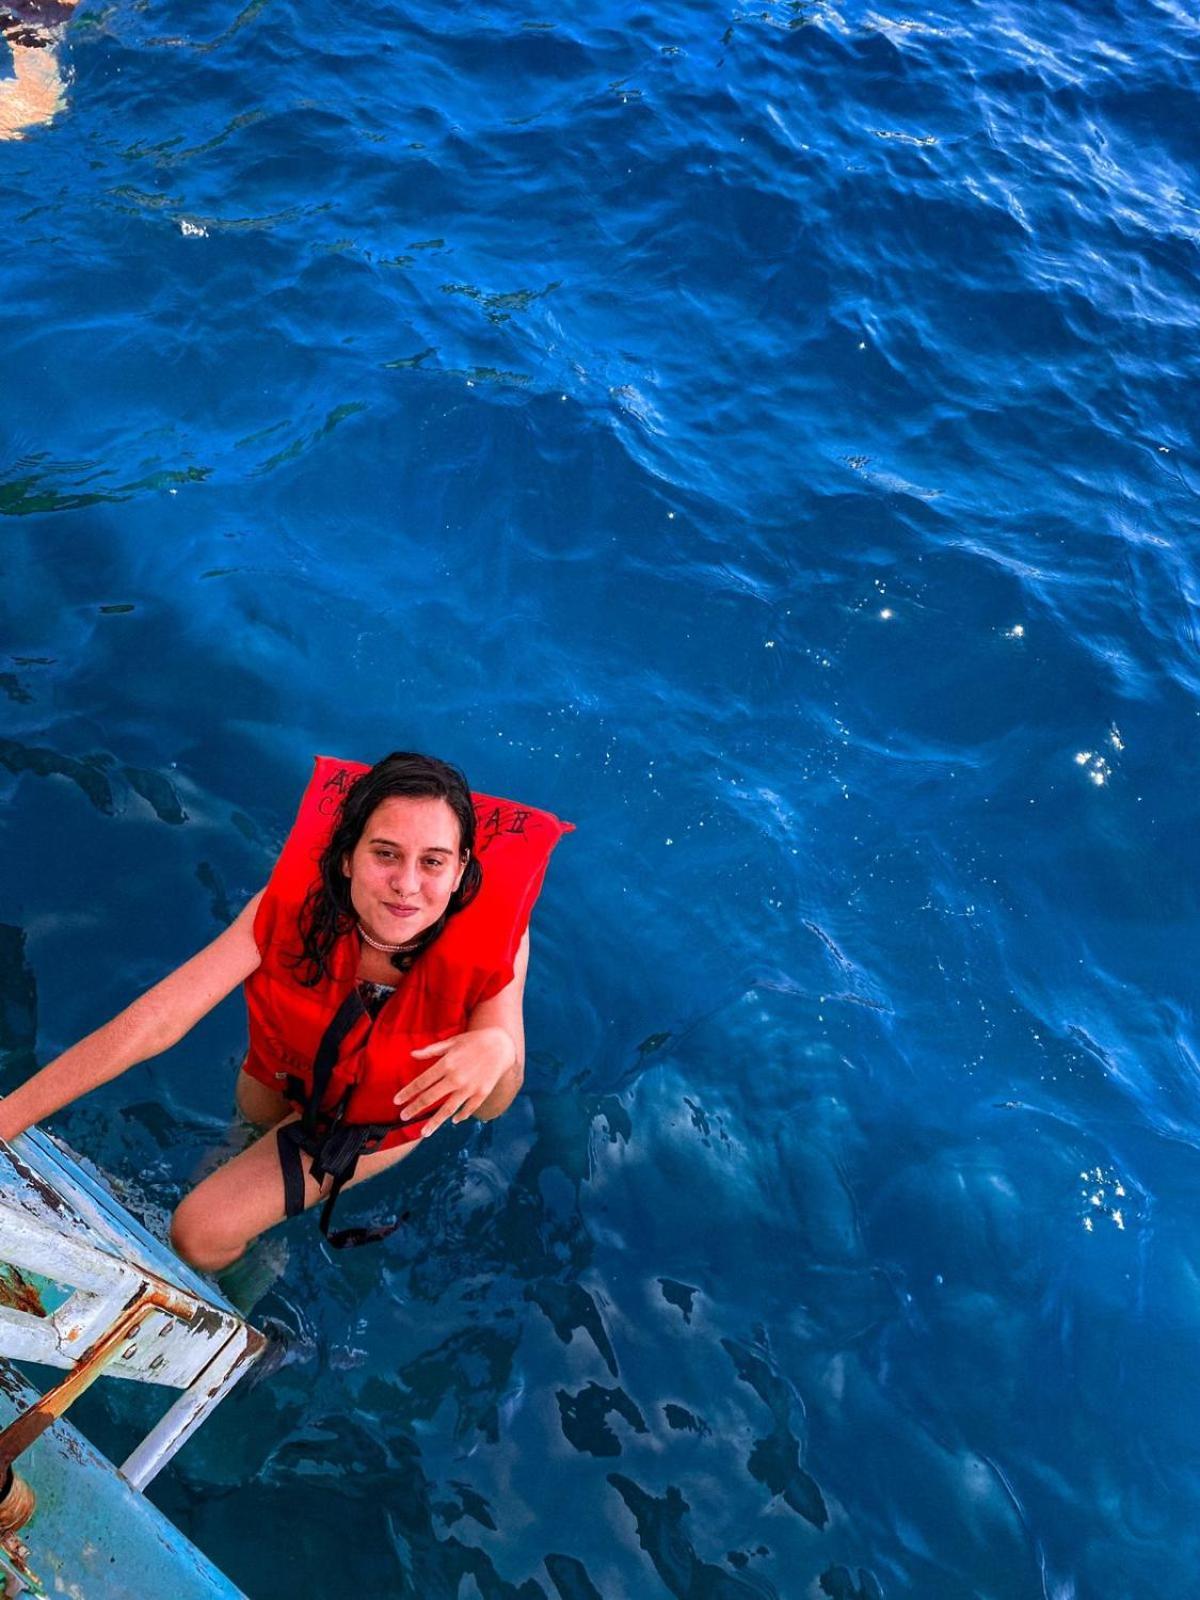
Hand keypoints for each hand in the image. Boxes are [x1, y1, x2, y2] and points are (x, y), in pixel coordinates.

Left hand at [394, 1027, 516, 1138]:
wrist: (501, 1045)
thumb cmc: (474, 1040)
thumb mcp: (452, 1041)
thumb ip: (431, 1050)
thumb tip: (412, 1054)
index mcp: (446, 1064)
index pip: (421, 1082)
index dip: (407, 1092)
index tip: (396, 1101)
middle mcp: (455, 1078)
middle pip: (430, 1098)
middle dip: (414, 1109)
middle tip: (402, 1117)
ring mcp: (469, 1088)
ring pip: (447, 1110)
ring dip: (434, 1122)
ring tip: (423, 1132)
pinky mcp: (481, 1093)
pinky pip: (467, 1109)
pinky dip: (460, 1116)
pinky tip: (453, 1120)